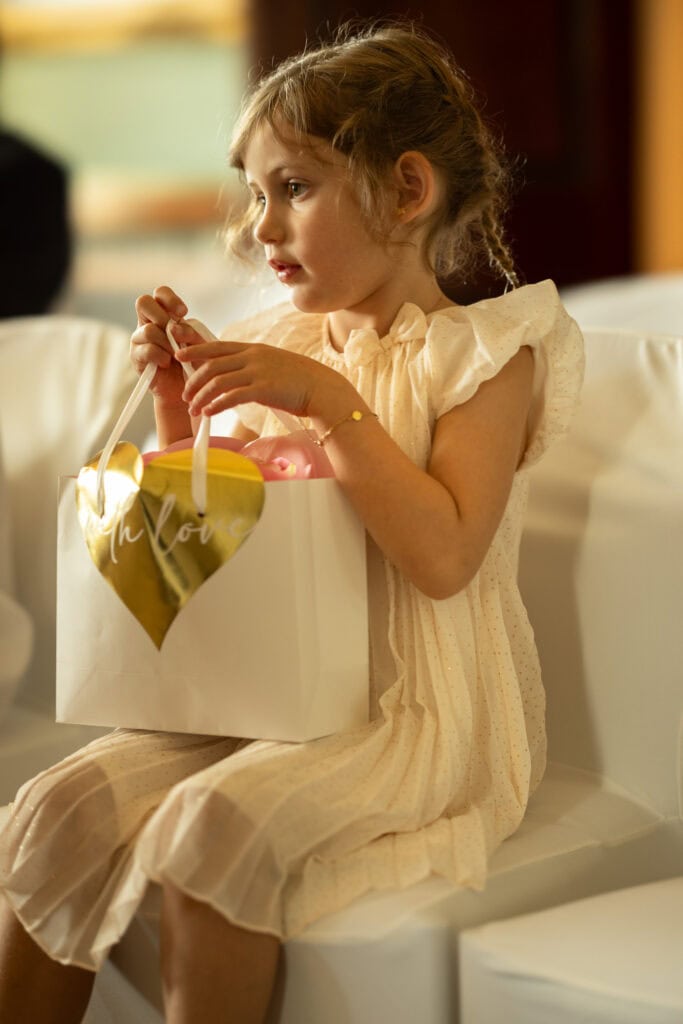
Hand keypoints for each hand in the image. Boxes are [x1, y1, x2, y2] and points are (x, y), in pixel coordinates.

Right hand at [130, 286, 189, 405]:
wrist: (188, 391)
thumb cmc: (194, 363)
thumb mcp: (198, 344)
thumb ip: (190, 332)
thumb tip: (174, 328)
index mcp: (164, 315)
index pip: (160, 293)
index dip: (170, 299)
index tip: (184, 313)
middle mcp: (148, 323)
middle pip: (143, 302)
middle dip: (162, 316)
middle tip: (175, 334)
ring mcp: (140, 340)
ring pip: (148, 330)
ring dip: (167, 343)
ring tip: (177, 356)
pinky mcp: (137, 358)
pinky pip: (146, 350)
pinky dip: (161, 356)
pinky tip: (167, 364)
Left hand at [174, 333, 351, 419]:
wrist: (323, 389)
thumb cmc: (301, 382)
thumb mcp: (274, 366)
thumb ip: (254, 367)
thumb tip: (237, 377)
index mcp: (254, 349)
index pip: (218, 346)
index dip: (196, 350)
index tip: (180, 356)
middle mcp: (253, 357)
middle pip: (212, 364)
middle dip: (194, 381)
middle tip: (185, 396)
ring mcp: (258, 372)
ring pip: (218, 381)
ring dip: (201, 396)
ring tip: (194, 409)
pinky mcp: (263, 389)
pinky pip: (231, 396)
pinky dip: (216, 405)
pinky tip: (208, 413)